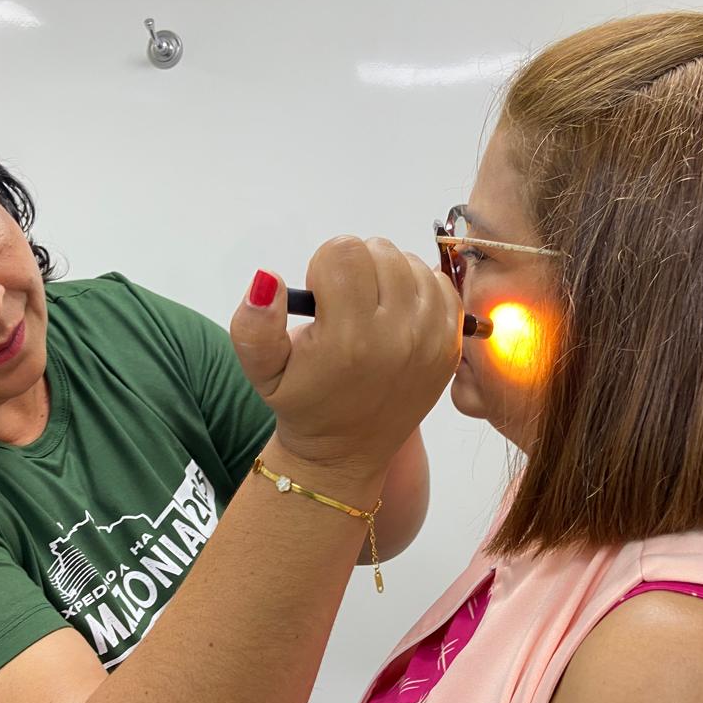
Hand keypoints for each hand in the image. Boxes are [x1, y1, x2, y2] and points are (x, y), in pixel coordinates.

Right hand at [230, 236, 461, 473]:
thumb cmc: (303, 404)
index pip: (344, 252)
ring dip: (387, 276)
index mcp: (349, 339)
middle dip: (356, 268)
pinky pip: (441, 286)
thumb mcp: (262, 372)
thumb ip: (253, 326)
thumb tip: (267, 278)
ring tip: (370, 309)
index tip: (323, 298)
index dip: (325, 266)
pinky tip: (397, 313)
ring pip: (411, 263)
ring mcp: (430, 341)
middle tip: (345, 303)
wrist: (346, 450)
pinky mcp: (449, 347)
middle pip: (380, 251)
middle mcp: (397, 337)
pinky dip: (418, 288)